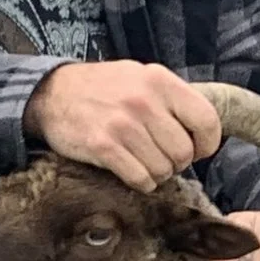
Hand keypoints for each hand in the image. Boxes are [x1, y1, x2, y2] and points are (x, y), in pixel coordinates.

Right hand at [24, 61, 221, 186]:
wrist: (52, 93)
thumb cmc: (102, 88)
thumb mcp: (140, 78)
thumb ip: (171, 98)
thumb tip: (204, 130)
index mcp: (160, 80)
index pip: (206, 120)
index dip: (207, 143)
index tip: (197, 150)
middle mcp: (144, 101)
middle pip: (184, 152)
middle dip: (177, 162)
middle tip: (162, 157)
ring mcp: (123, 124)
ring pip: (163, 169)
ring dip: (157, 173)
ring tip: (143, 161)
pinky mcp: (103, 147)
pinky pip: (140, 179)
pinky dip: (141, 182)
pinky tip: (131, 170)